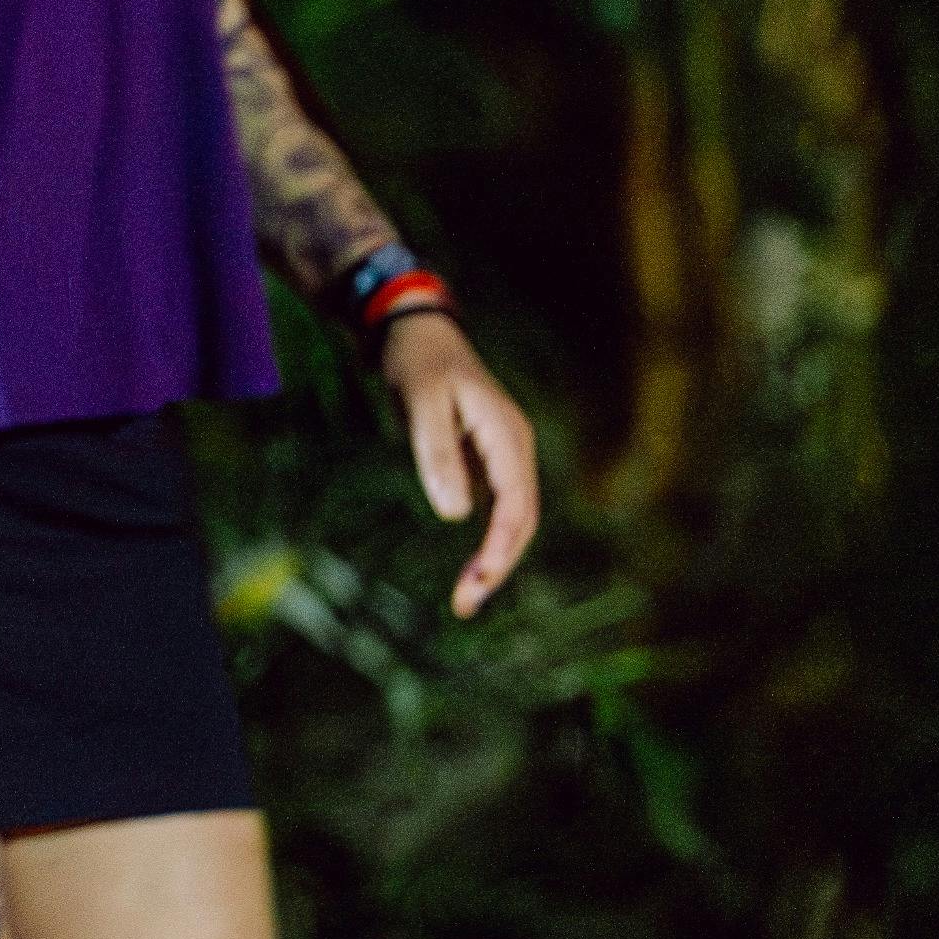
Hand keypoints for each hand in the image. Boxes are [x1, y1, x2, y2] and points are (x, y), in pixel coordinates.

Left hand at [381, 314, 539, 615]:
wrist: (417, 333)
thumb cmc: (420, 363)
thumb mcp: (422, 403)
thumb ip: (438, 455)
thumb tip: (457, 515)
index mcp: (510, 439)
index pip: (518, 509)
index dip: (500, 551)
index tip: (476, 584)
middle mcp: (515, 451)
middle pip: (521, 521)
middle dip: (498, 565)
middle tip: (465, 605)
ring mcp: (502, 458)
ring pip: (511, 519)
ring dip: (494, 558)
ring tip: (465, 598)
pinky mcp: (484, 462)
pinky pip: (494, 509)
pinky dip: (484, 540)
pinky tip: (466, 566)